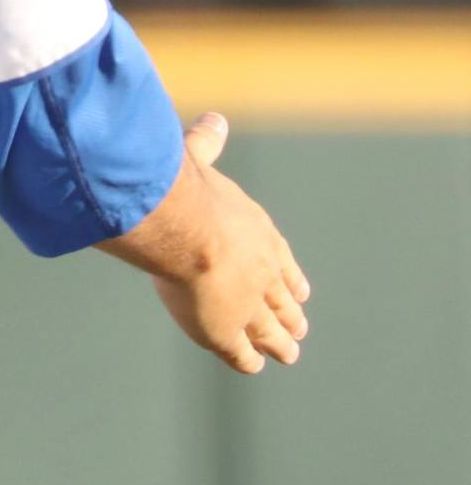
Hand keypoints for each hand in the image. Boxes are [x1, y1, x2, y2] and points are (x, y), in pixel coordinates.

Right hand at [101, 113, 311, 373]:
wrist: (184, 226)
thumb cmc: (185, 191)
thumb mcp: (198, 163)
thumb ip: (205, 146)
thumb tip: (212, 119)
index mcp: (258, 234)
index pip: (281, 260)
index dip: (289, 276)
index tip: (300, 289)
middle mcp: (262, 272)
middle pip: (283, 298)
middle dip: (291, 314)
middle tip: (299, 327)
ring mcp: (248, 304)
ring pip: (272, 330)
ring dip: (280, 342)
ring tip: (288, 352)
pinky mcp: (226, 332)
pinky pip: (242, 353)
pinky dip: (248, 359)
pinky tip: (251, 365)